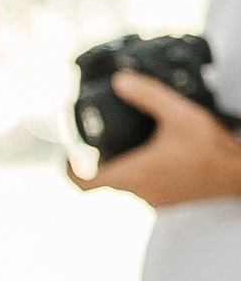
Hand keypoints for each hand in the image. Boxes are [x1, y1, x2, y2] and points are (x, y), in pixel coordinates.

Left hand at [69, 70, 240, 206]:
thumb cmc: (212, 149)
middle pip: (105, 180)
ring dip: (124, 164)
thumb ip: (148, 96)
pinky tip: (157, 151)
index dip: (68, 170)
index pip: (84, 183)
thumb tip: (120, 81)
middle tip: (103, 138)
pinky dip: (143, 169)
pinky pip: (146, 185)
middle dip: (100, 160)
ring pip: (127, 182)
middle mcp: (140, 192)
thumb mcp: (178, 114)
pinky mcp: (169, 199)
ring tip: (133, 140)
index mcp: (133, 175)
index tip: (67, 155)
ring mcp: (155, 199)